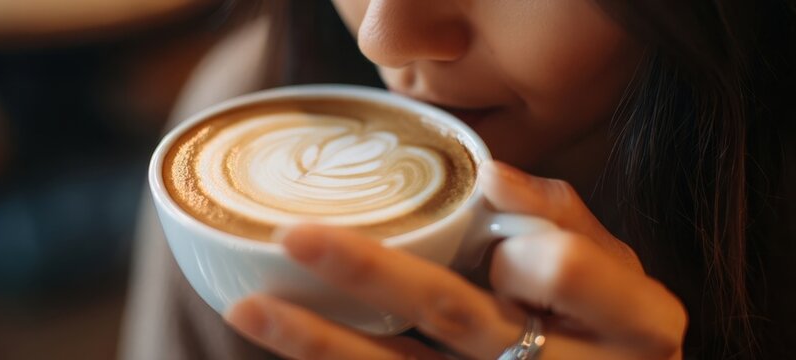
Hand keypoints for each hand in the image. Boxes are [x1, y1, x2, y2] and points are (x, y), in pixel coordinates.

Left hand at [225, 161, 687, 358]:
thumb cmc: (615, 328)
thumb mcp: (619, 273)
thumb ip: (566, 221)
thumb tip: (491, 174)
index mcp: (626, 323)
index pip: (557, 268)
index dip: (516, 246)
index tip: (492, 216)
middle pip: (455, 313)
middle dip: (370, 271)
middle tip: (295, 235)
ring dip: (321, 343)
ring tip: (252, 311)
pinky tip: (289, 345)